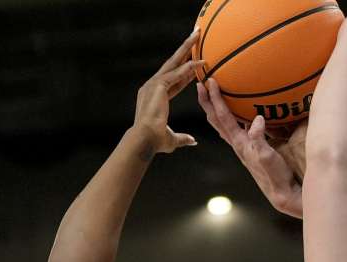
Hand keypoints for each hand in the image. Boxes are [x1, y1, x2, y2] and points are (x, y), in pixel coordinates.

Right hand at [131, 30, 204, 154]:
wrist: (144, 139)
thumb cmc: (155, 142)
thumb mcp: (172, 139)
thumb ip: (183, 138)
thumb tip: (193, 141)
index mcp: (154, 97)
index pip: (173, 81)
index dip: (186, 73)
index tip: (197, 65)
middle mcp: (152, 87)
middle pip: (172, 65)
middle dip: (184, 50)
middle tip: (194, 36)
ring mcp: (153, 84)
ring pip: (174, 62)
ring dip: (186, 48)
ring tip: (197, 34)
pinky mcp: (158, 85)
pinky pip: (177, 73)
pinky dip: (189, 67)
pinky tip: (202, 62)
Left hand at [197, 77, 305, 217]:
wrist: (281, 193)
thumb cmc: (276, 177)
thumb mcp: (268, 157)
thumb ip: (260, 139)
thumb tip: (256, 119)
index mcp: (239, 143)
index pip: (224, 117)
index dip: (215, 99)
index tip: (209, 82)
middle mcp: (237, 143)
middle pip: (217, 119)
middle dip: (207, 101)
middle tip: (200, 84)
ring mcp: (243, 146)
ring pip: (225, 123)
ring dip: (217, 108)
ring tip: (213, 95)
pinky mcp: (252, 148)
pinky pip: (239, 128)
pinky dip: (235, 117)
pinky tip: (242, 111)